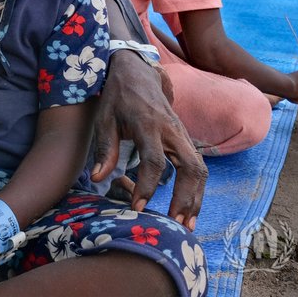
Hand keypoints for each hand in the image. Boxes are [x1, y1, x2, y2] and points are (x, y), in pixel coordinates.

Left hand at [91, 51, 206, 230]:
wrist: (138, 72)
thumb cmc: (118, 97)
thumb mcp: (104, 118)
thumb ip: (105, 149)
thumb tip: (98, 178)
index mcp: (148, 124)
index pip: (154, 160)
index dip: (147, 186)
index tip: (137, 207)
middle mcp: (171, 130)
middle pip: (190, 167)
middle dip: (186, 198)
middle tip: (176, 225)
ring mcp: (181, 134)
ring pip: (199, 169)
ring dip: (196, 198)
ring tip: (186, 225)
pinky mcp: (185, 138)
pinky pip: (197, 166)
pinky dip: (196, 189)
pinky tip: (188, 209)